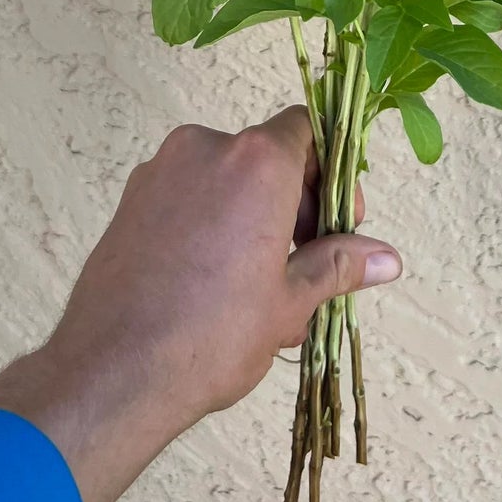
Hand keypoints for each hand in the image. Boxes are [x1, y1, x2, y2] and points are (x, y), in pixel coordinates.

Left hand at [0, 106, 400, 501]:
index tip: (336, 222)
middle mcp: (207, 147)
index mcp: (257, 162)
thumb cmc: (213, 335)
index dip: (329, 172)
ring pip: (225, 175)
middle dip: (293, 199)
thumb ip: (338, 266)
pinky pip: (187, 192)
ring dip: (251, 211)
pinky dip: (209, 219)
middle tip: (303, 260)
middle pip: (266, 153)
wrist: (114, 370)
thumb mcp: (290, 303)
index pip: (307, 130)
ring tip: (257, 280)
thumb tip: (388, 258)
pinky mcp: (131, 197)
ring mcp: (162, 169)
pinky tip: (212, 279)